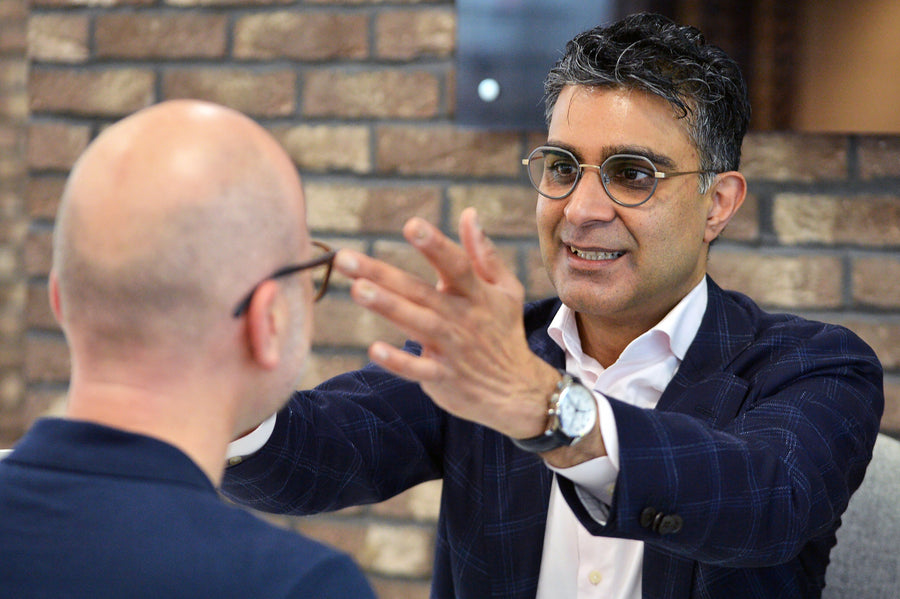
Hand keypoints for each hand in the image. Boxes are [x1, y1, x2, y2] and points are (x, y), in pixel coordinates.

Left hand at [333, 207, 558, 439]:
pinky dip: (398, 362)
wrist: (517, 390)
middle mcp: (462, 317)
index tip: (411, 224)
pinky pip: (418, 370)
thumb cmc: (504, 332)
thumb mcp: (506, 290)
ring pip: (416, 324)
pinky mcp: (442, 377)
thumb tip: (469, 214)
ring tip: (357, 290)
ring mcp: (452, 348)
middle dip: (382, 274)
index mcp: (476, 293)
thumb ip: (485, 254)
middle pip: (419, 292)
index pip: (456, 264)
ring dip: (387, 306)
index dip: (435, 244)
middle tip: (344, 258)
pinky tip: (374, 350)